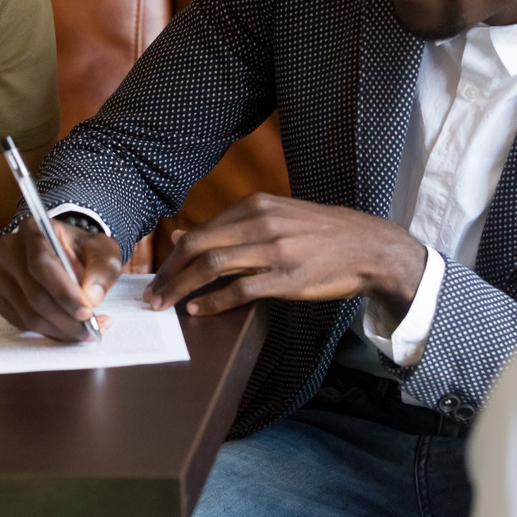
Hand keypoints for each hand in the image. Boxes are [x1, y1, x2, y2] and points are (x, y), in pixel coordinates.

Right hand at [0, 215, 120, 340]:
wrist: (70, 254)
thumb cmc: (85, 250)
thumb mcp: (104, 251)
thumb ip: (102, 270)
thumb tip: (92, 297)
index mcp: (32, 228)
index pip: (41, 262)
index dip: (63, 290)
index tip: (87, 311)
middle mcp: (10, 250)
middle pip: (34, 293)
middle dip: (67, 317)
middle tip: (93, 327)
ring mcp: (2, 276)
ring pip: (29, 313)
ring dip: (61, 329)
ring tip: (88, 330)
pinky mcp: (1, 298)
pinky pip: (23, 323)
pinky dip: (49, 331)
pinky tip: (70, 329)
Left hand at [143, 193, 426, 316]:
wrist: (366, 246)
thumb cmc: (318, 233)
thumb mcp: (275, 217)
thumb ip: (232, 225)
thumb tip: (184, 234)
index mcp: (256, 205)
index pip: (201, 229)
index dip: (173, 255)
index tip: (157, 273)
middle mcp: (261, 223)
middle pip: (199, 245)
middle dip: (169, 272)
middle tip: (151, 294)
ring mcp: (274, 250)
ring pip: (213, 266)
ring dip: (182, 288)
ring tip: (165, 304)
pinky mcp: (287, 277)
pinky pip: (240, 290)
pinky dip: (214, 302)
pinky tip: (198, 311)